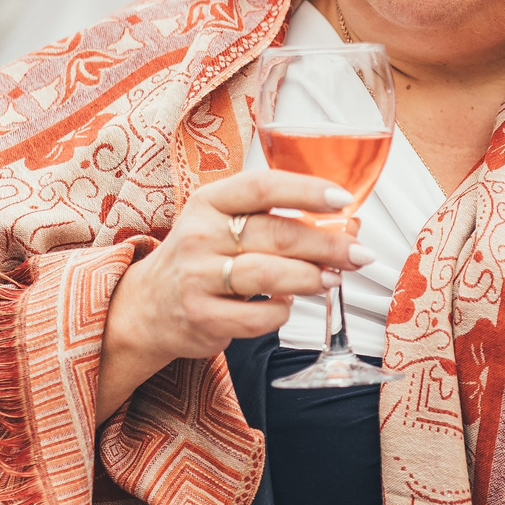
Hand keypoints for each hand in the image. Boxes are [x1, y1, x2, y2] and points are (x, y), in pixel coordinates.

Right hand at [96, 170, 372, 418]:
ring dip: (310, 278)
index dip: (306, 191)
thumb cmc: (200, 258)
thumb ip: (273, 219)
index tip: (343, 199)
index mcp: (209, 202)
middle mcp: (200, 235)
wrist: (147, 306)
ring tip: (332, 279)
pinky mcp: (202, 317)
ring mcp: (197, 277)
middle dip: (327, 245)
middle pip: (276, 234)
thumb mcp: (223, 224)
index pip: (262, 187)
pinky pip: (258, 317)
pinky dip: (282, 312)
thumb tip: (343, 225)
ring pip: (269, 275)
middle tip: (357, 254)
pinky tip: (286, 306)